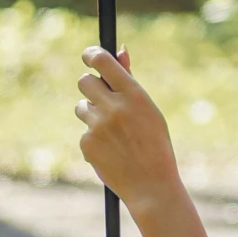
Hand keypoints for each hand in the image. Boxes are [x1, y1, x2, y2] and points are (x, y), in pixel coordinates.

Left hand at [72, 44, 180, 212]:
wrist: (151, 186)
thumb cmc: (155, 145)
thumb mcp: (149, 110)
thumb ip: (129, 80)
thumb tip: (120, 50)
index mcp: (134, 95)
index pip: (103, 61)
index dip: (92, 54)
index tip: (89, 55)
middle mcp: (114, 107)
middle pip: (84, 81)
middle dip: (90, 86)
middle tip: (101, 98)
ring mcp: (98, 126)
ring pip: (82, 107)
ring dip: (92, 114)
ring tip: (113, 132)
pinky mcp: (88, 144)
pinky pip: (85, 132)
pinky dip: (94, 140)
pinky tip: (111, 152)